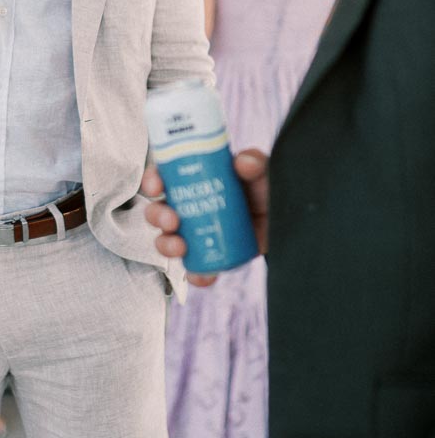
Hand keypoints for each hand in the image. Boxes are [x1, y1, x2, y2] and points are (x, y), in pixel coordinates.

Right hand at [141, 148, 269, 286]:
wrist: (285, 220)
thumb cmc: (266, 190)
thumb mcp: (263, 172)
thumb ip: (256, 163)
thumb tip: (243, 162)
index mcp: (193, 179)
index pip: (164, 176)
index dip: (153, 180)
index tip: (156, 187)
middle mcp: (188, 206)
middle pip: (158, 210)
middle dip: (157, 216)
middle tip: (171, 221)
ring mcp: (196, 233)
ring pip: (167, 239)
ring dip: (166, 245)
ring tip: (180, 247)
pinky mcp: (210, 255)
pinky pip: (195, 268)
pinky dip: (196, 274)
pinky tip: (203, 275)